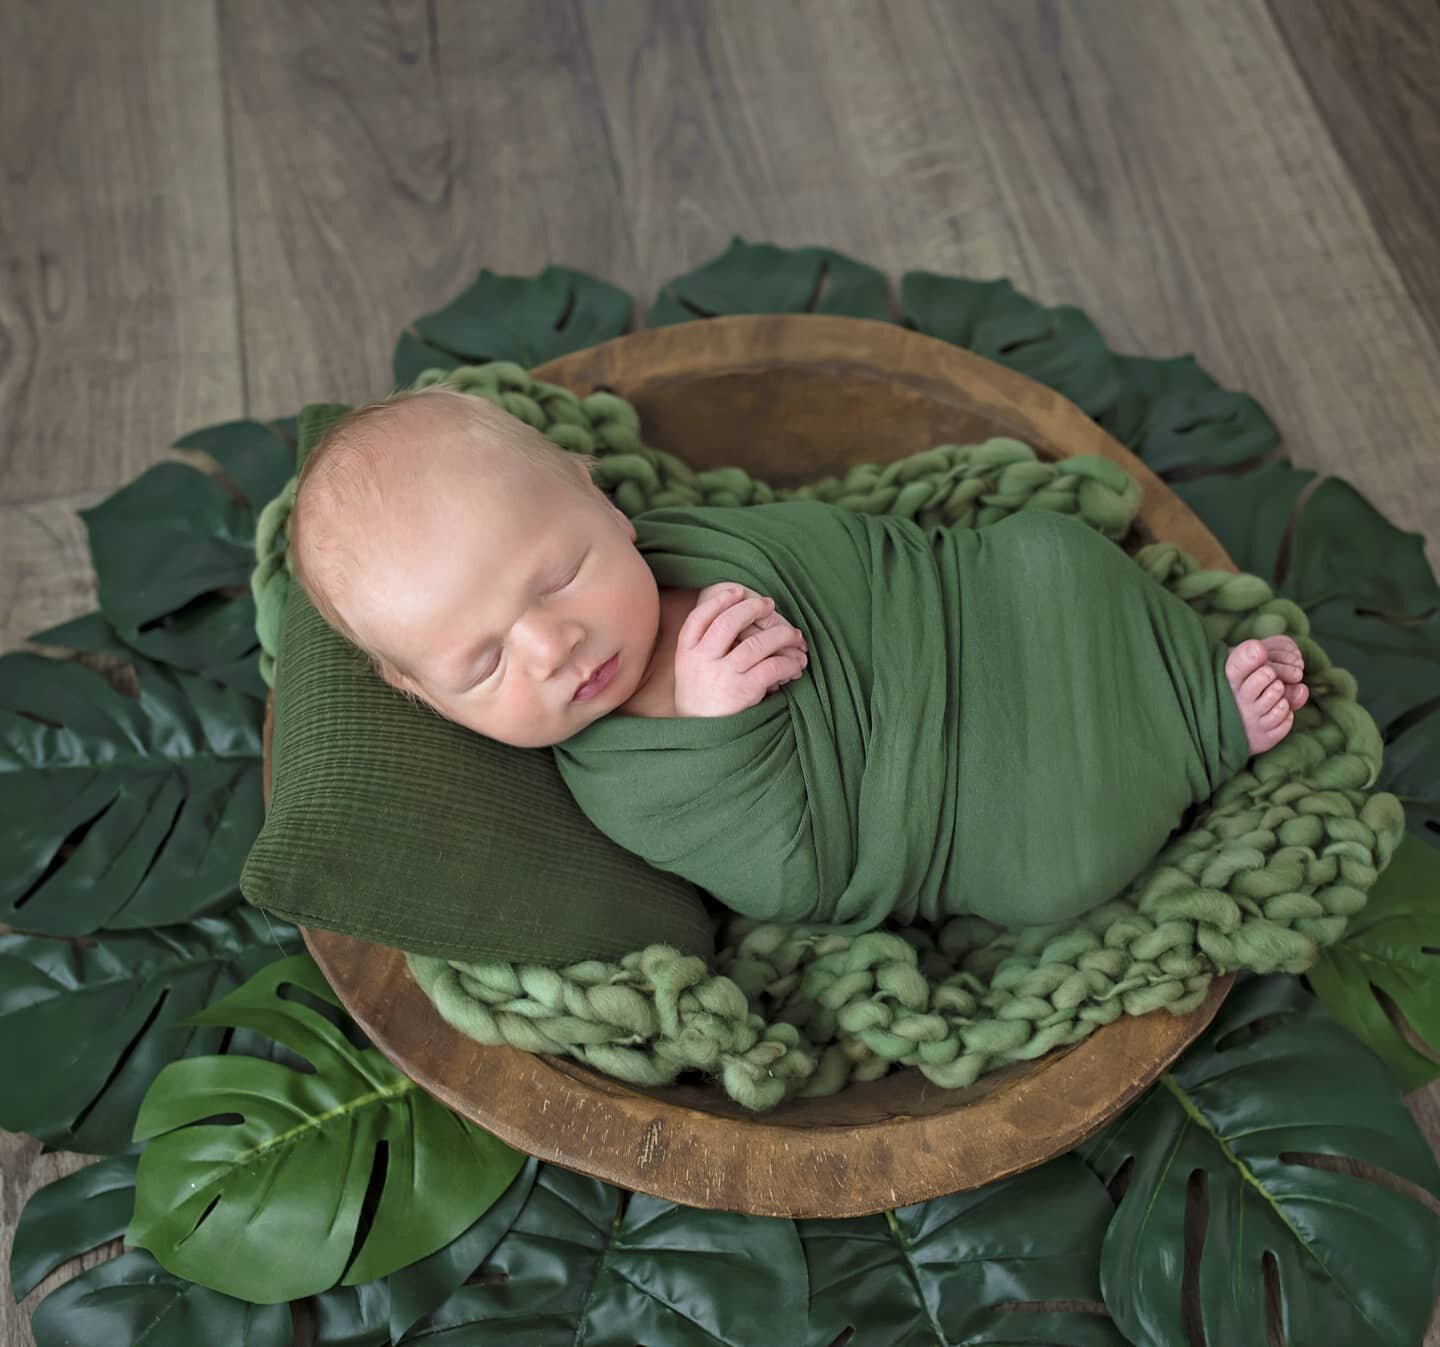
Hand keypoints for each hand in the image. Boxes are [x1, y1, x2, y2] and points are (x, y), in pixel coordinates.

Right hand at [674, 583, 808, 716]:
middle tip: (770, 605)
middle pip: (728, 623)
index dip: (718, 601)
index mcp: (685, 652)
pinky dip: (789, 663)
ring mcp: (722, 675)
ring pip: (757, 643)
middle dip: (752, 608)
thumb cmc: (701, 700)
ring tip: (794, 636)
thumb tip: (738, 616)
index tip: (736, 591)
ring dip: (782, 636)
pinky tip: (796, 665)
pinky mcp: (743, 691)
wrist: (702, 738)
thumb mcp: (690, 671)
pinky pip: (772, 667)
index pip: (698, 617)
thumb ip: (704, 647)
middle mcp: (701, 660)